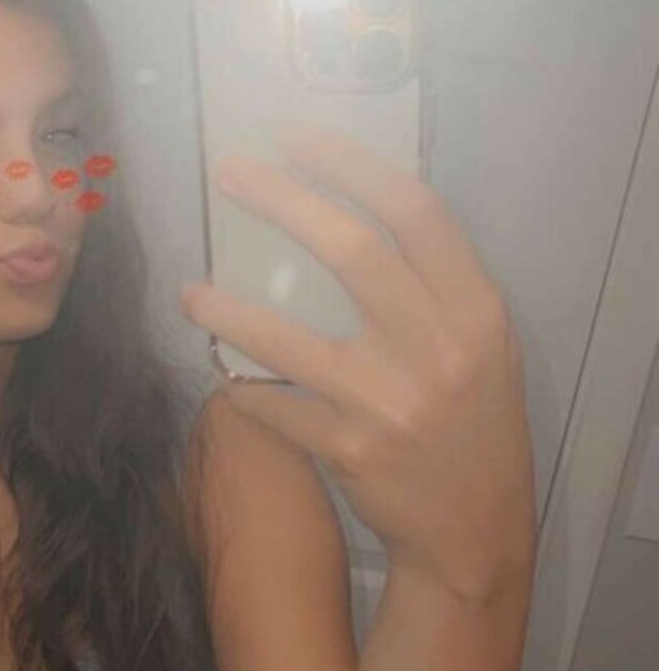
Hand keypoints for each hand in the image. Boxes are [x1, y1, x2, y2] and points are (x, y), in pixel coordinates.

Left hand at [180, 127, 536, 600]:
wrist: (473, 532)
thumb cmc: (472, 426)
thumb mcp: (479, 348)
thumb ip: (433, 289)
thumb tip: (349, 210)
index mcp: (477, 311)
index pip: (415, 214)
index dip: (352, 167)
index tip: (298, 138)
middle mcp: (438, 349)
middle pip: (352, 253)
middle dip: (282, 201)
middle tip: (229, 172)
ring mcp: (391, 401)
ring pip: (289, 337)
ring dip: (228, 311)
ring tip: (191, 294)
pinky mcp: (351, 449)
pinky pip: (275, 406)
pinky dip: (244, 391)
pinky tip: (225, 381)